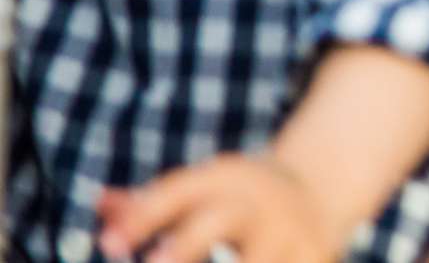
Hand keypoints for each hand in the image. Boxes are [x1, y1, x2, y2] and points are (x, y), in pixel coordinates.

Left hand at [98, 154, 340, 262]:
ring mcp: (293, 230)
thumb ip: (149, 203)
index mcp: (229, 179)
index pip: (181, 192)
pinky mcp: (317, 254)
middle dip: (188, 246)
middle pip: (222, 220)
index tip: (110, 245)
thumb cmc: (238, 199)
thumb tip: (100, 201)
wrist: (322, 187)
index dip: (144, 217)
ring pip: (258, 258)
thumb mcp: (204, 190)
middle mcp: (262, 201)